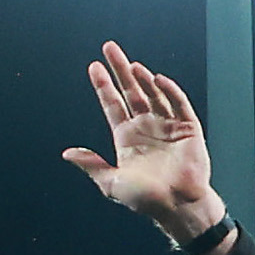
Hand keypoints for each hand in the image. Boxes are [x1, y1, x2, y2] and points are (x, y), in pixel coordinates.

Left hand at [60, 40, 223, 243]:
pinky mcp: (188, 128)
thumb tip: (66, 153)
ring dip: (142, 79)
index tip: (94, 67)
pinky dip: (170, 90)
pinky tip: (157, 79)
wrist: (177, 207)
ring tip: (132, 66)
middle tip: (109, 47)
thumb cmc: (145, 200)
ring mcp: (167, 125)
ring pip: (153, 94)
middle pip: (130, 91)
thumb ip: (91, 165)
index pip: (112, 104)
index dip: (103, 86)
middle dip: (120, 70)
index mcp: (127, 137)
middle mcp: (146, 127)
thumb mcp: (112, 183)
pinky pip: (179, 104)